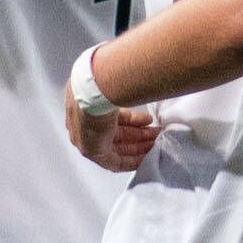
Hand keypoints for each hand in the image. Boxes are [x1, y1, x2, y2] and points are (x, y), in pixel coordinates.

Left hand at [64, 47, 155, 170]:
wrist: (92, 90)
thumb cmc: (102, 82)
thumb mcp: (117, 84)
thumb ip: (127, 89)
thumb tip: (142, 81)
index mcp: (89, 107)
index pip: (112, 119)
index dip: (131, 123)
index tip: (147, 126)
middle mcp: (85, 123)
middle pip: (116, 134)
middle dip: (139, 136)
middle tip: (156, 134)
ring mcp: (86, 137)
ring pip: (118, 146)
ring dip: (139, 144)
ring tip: (157, 140)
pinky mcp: (92, 151)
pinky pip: (114, 161)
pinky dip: (132, 159)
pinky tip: (146, 154)